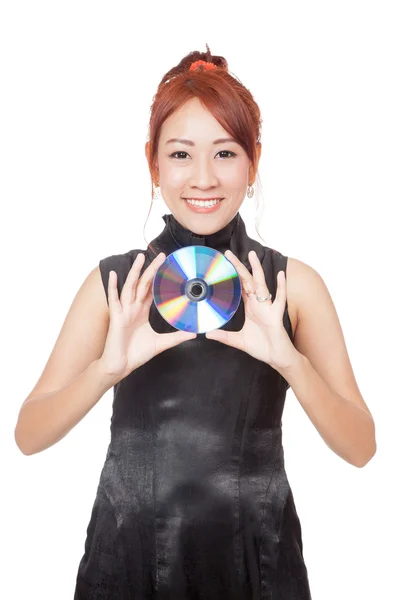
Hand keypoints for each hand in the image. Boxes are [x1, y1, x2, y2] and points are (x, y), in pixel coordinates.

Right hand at [99, 252, 196, 381]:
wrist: (120, 366)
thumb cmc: (136, 354)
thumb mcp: (161, 343)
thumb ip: (176, 337)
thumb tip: (193, 333)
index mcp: (141, 312)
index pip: (151, 290)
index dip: (158, 278)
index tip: (167, 266)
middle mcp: (132, 308)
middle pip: (143, 284)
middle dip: (151, 269)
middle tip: (161, 255)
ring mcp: (124, 311)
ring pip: (130, 286)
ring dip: (135, 271)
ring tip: (141, 257)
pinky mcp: (116, 317)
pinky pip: (114, 299)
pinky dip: (112, 286)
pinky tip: (114, 274)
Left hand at [205, 249, 298, 370]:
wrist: (276, 358)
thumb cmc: (262, 347)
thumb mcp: (238, 341)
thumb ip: (224, 336)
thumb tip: (208, 334)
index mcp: (250, 307)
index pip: (240, 286)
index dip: (232, 275)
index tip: (223, 264)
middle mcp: (258, 304)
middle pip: (247, 281)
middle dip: (239, 267)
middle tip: (228, 253)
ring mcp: (267, 308)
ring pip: (261, 285)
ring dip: (257, 270)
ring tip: (252, 256)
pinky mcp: (276, 315)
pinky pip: (279, 299)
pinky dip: (281, 287)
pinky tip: (280, 275)